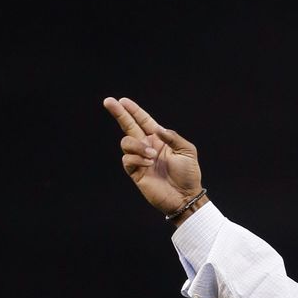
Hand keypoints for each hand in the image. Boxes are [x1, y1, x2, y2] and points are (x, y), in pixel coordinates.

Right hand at [102, 96, 203, 215]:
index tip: (123, 101)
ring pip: (126, 142)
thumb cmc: (189, 175)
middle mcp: (147, 146)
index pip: (143, 121)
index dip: (133, 111)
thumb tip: (157, 129)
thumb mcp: (188, 151)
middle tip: (109, 102)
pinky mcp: (136, 172)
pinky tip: (149, 163)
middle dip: (119, 113)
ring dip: (137, 145)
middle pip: (128, 126)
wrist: (186, 197)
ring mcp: (140, 159)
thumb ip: (173, 137)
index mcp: (158, 139)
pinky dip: (137, 159)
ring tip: (152, 155)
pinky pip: (127, 159)